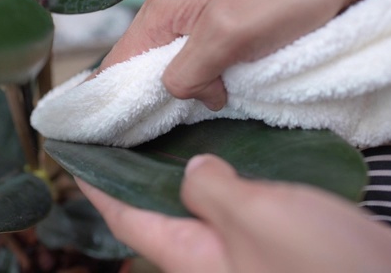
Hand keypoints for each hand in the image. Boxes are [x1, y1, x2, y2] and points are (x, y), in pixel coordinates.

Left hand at [78, 155, 390, 272]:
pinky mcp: (265, 240)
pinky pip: (225, 204)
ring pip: (190, 205)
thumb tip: (192, 171)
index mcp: (189, 254)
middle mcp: (205, 254)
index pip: (123, 216)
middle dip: (130, 172)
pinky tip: (221, 150)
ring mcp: (235, 250)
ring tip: (161, 130)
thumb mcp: (254, 218)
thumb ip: (211, 191)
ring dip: (171, 170)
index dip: (94, 184)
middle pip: (151, 210)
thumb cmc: (318, 267)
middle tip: (119, 131)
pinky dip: (214, 175)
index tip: (72, 153)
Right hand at [95, 0, 390, 109]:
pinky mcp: (225, 18)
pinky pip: (203, 55)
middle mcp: (175, 7)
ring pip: (178, 61)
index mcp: (165, 7)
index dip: (115, 94)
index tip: (119, 129)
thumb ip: (190, 70)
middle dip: (160, 93)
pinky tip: (227, 86)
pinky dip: (211, 75)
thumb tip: (182, 93)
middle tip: (175, 120)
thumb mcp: (228, 36)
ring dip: (193, 86)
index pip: (120, 59)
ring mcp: (200, 11)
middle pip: (147, 62)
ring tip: (214, 98)